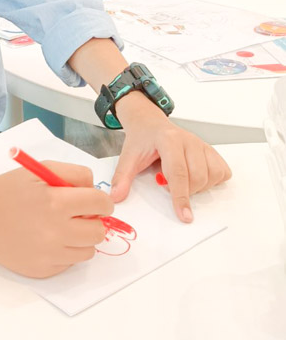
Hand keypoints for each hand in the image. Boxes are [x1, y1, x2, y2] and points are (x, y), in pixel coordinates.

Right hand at [0, 161, 112, 277]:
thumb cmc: (9, 189)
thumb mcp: (41, 169)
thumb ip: (74, 175)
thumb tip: (97, 192)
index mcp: (56, 202)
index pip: (100, 204)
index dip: (101, 201)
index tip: (96, 202)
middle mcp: (55, 231)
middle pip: (99, 232)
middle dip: (94, 221)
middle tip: (79, 215)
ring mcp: (48, 255)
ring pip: (88, 251)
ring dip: (81, 238)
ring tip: (62, 227)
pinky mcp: (41, 271)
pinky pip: (69, 263)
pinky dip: (64, 252)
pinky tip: (46, 240)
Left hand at [110, 99, 230, 222]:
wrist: (149, 123)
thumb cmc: (142, 139)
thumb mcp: (128, 156)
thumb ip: (122, 177)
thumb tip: (116, 197)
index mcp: (168, 140)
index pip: (179, 172)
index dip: (181, 196)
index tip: (184, 216)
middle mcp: (189, 140)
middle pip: (198, 177)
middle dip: (185, 191)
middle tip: (166, 183)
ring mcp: (201, 144)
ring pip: (212, 175)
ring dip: (199, 187)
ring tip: (181, 180)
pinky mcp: (210, 150)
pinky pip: (222, 170)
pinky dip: (213, 180)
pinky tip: (197, 178)